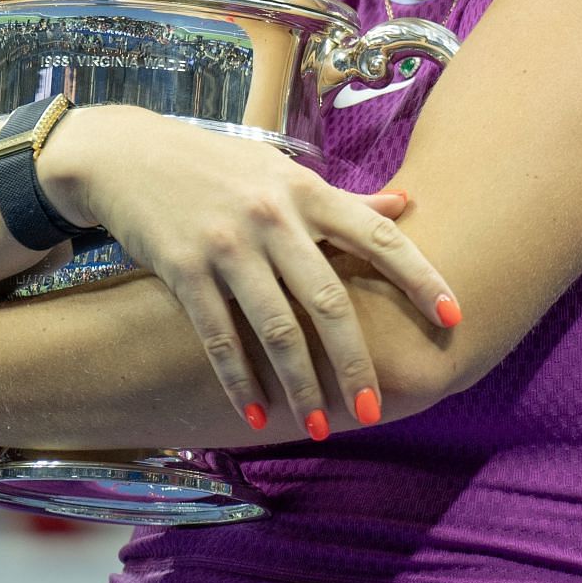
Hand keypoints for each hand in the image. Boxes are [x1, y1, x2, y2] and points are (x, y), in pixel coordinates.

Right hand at [40, 106, 461, 438]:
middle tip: (376, 409)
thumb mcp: (281, 172)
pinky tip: (255, 416)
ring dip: (300, 385)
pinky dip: (239, 381)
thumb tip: (405, 206)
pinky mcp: (183, 268)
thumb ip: (340, 198)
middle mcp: (272, 216)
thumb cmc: (217, 167)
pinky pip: (219, 335)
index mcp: (305, 191)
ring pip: (275, 327)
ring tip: (318, 428)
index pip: (377, 236)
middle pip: (329, 299)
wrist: (128, 154)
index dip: (419, 277)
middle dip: (355, 361)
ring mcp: (227, 244)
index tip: (453, 317)